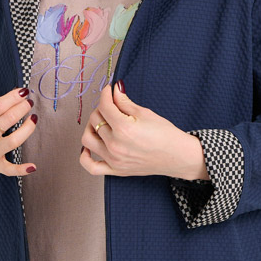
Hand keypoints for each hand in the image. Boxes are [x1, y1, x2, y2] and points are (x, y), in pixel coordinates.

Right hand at [0, 87, 37, 177]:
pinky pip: (9, 170)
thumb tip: (17, 98)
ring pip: (13, 141)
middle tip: (29, 102)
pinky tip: (33, 166)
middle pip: (7, 121)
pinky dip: (22, 169)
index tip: (23, 91)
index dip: (13, 98)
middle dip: (21, 109)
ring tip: (33, 118)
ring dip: (27, 128)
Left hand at [79, 79, 207, 181]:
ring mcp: (113, 159)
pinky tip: (89, 146)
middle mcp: (115, 145)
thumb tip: (114, 90)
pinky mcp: (115, 170)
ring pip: (87, 139)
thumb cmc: (164, 134)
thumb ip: (124, 102)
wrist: (176, 156)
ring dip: (91, 127)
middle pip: (95, 120)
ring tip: (102, 122)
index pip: (104, 106)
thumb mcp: (145, 113)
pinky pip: (90, 166)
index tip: (109, 90)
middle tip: (112, 105)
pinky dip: (84, 156)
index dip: (105, 94)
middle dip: (101, 108)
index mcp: (124, 128)